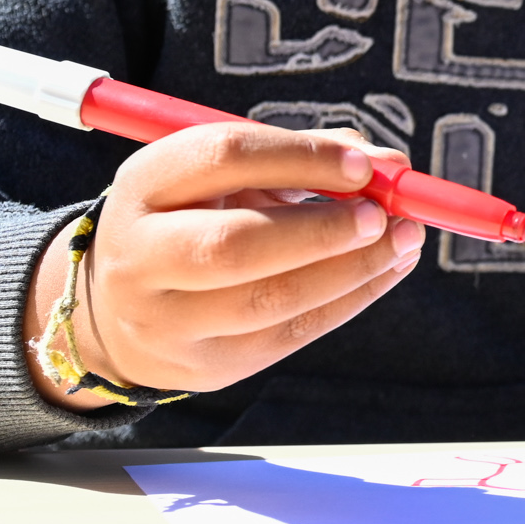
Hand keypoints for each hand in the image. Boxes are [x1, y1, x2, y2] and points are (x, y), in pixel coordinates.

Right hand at [24, 125, 424, 408]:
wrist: (121, 307)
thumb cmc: (195, 218)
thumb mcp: (227, 174)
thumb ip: (304, 157)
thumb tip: (389, 166)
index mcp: (145, 185)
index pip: (222, 157)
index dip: (300, 156)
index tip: (362, 163)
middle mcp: (142, 255)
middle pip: (234, 245)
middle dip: (323, 230)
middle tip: (383, 215)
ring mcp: (169, 321)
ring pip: (270, 300)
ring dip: (352, 269)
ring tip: (403, 242)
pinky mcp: (208, 366)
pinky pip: (290, 334)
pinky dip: (349, 300)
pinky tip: (383, 272)